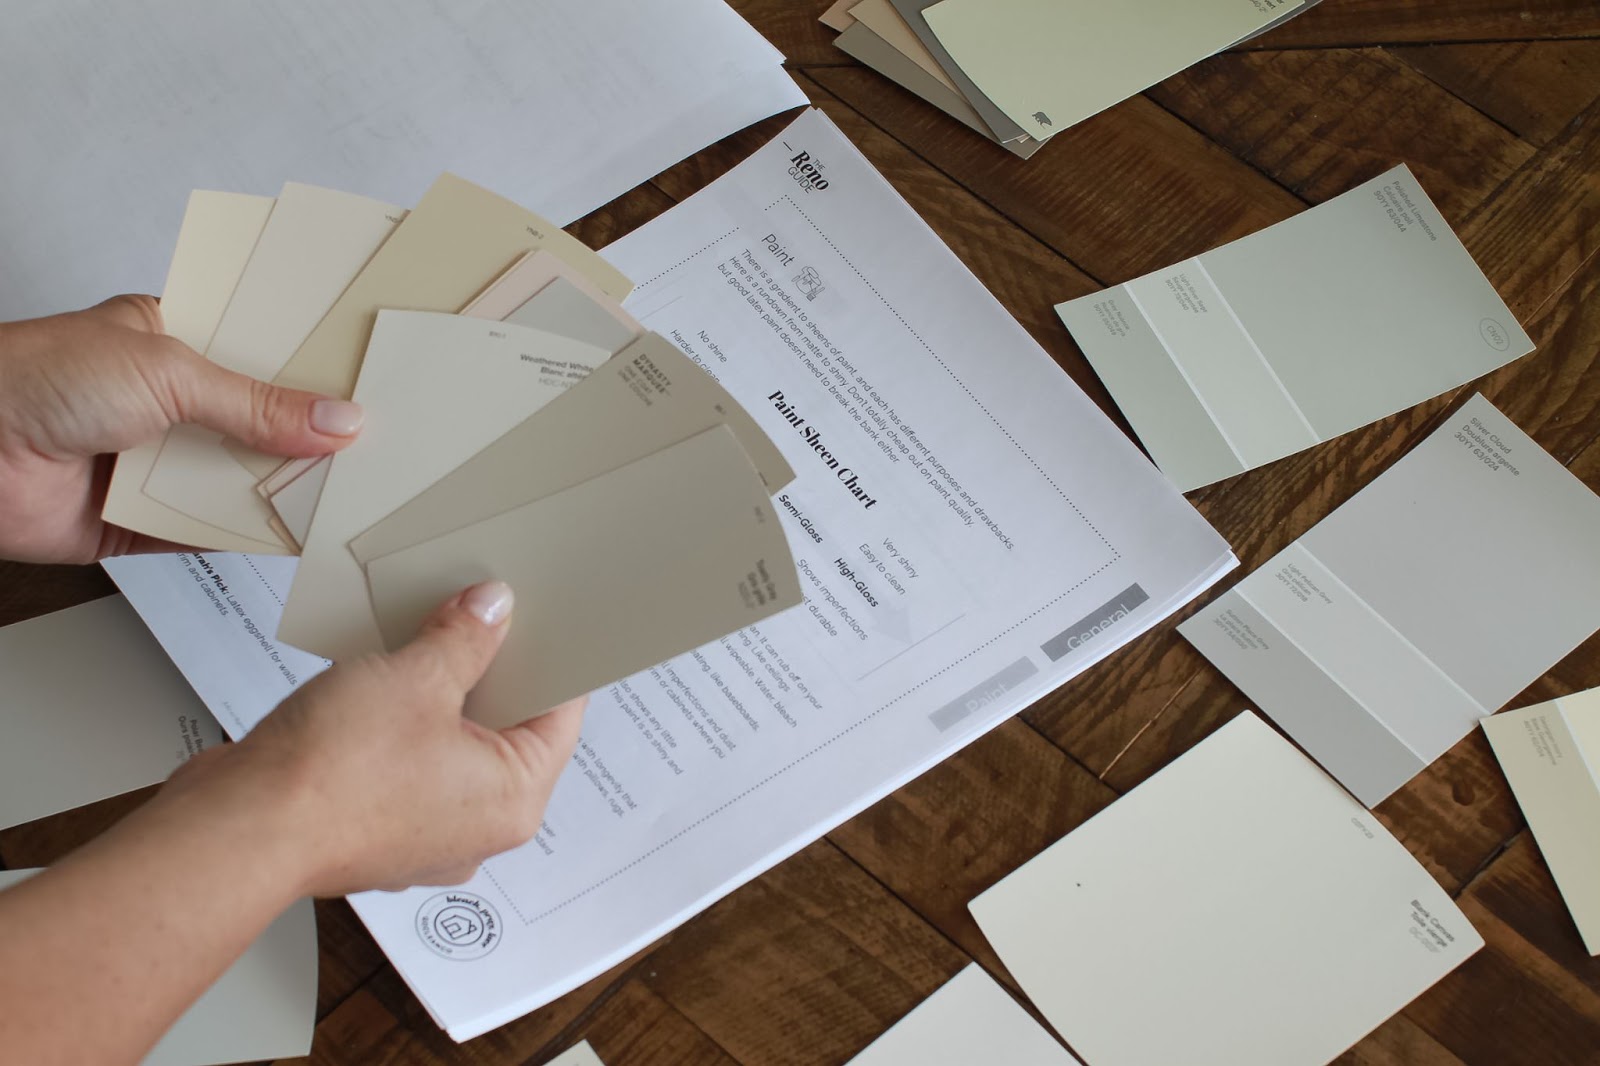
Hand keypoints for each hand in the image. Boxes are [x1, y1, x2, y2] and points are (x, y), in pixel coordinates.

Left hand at [0, 295, 363, 563]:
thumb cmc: (33, 378)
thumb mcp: (167, 371)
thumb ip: (258, 403)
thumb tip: (338, 420)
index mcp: (174, 338)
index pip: (262, 349)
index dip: (314, 365)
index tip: (373, 377)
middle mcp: (170, 402)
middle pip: (262, 420)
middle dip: (313, 433)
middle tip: (384, 440)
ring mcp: (160, 463)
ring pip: (244, 479)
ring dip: (290, 487)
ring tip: (361, 489)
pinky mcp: (148, 522)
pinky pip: (215, 534)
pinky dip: (254, 537)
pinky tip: (305, 533)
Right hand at [159, 581, 585, 894]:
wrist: (239, 830)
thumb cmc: (335, 773)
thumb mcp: (418, 678)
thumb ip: (465, 639)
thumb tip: (492, 609)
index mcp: (514, 800)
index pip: (559, 716)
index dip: (550, 657)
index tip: (540, 614)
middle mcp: (476, 827)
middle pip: (504, 729)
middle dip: (487, 669)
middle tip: (478, 611)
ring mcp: (422, 832)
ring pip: (449, 745)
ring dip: (436, 693)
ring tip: (424, 635)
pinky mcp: (371, 826)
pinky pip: (403, 763)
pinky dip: (398, 724)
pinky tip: (379, 676)